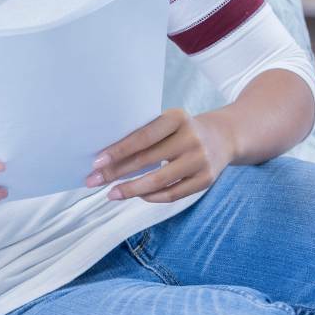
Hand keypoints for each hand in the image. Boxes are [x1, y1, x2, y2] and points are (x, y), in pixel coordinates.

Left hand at [85, 108, 233, 202]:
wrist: (221, 139)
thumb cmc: (179, 131)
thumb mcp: (166, 123)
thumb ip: (143, 134)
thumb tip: (105, 158)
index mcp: (177, 117)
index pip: (143, 136)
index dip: (119, 150)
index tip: (96, 162)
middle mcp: (192, 138)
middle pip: (146, 159)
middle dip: (116, 172)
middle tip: (93, 181)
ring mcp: (201, 160)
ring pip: (158, 180)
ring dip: (131, 189)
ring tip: (111, 194)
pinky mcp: (206, 180)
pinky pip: (173, 194)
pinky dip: (151, 196)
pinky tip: (137, 195)